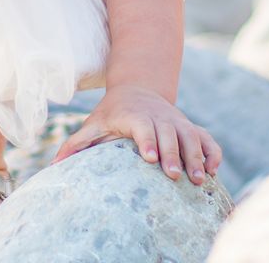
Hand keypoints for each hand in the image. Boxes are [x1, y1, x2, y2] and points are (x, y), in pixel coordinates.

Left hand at [51, 85, 222, 184]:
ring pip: (191, 136)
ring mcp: (177, 120)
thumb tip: (55, 164)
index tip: (150, 158)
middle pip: (170, 133)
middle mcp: (159, 116)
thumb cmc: (112, 111)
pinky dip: (212, 151)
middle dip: (174, 155)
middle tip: (175, 176)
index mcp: (135, 115)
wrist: (138, 88)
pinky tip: (213, 170)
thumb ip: (78, 143)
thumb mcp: (95, 122)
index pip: (143, 126)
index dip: (148, 141)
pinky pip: (206, 137)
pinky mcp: (189, 126)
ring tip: (200, 179)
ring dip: (197, 157)